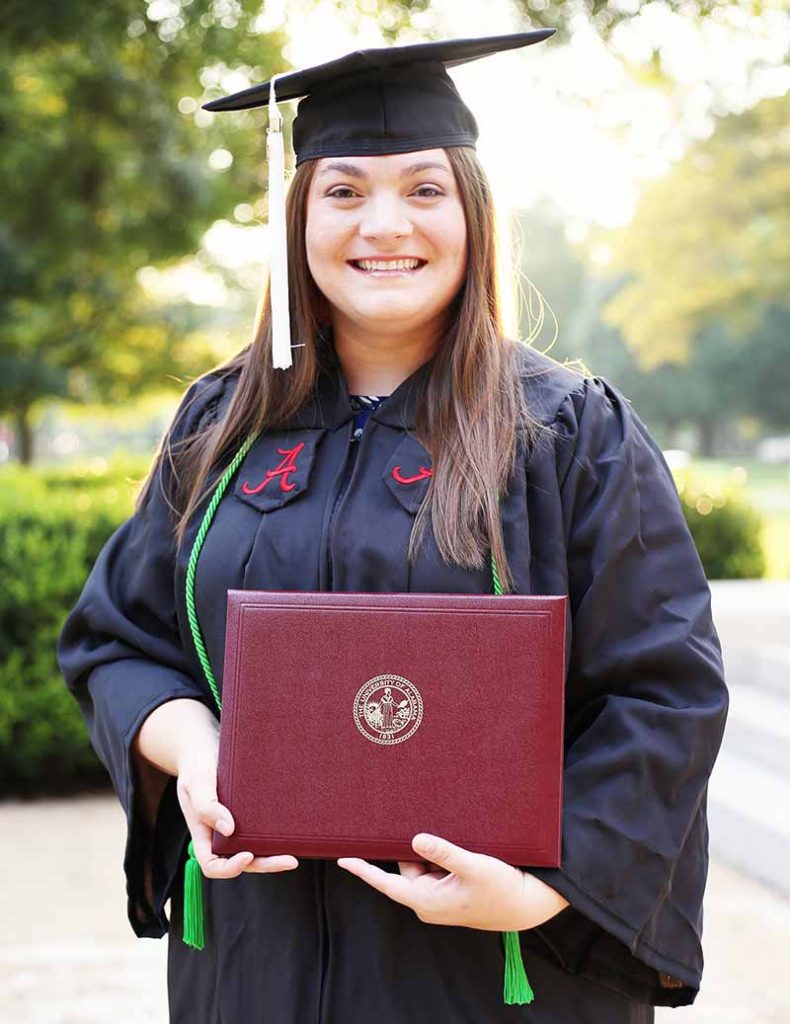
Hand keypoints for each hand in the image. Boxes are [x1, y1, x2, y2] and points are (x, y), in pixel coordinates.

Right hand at [176, 759, 298, 878]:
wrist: (205, 747)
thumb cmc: (196, 765)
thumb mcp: (197, 782)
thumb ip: (206, 805)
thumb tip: (229, 829)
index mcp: (203, 834)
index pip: (212, 865)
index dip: (230, 868)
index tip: (248, 855)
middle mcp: (220, 835)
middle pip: (242, 861)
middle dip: (266, 864)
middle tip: (290, 860)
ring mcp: (235, 825)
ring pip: (255, 848)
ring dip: (273, 853)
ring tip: (296, 849)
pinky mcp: (248, 813)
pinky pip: (260, 830)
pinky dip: (274, 834)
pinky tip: (291, 829)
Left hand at [337, 833, 567, 930]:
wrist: (524, 904)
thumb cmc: (501, 889)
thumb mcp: (473, 866)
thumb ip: (444, 852)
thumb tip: (416, 839)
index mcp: (426, 900)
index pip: (387, 883)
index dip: (364, 870)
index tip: (343, 860)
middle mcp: (427, 901)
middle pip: (406, 866)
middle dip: (414, 848)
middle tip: (433, 831)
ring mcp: (437, 897)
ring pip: (421, 865)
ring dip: (432, 852)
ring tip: (456, 846)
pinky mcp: (448, 891)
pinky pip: (434, 869)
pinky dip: (440, 857)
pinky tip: (456, 849)